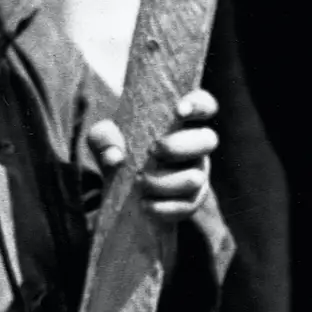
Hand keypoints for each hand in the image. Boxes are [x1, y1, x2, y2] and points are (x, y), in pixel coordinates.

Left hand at [87, 90, 218, 221]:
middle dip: (179, 146)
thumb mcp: (103, 139)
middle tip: (152, 150)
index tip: (179, 110)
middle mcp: (196, 145)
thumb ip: (103, 137)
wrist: (120, 187)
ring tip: (140, 181)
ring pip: (196, 177)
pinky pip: (189, 205)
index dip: (198, 104)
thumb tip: (115, 155)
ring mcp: (198, 172)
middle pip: (208, 140)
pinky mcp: (192, 199)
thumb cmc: (119, 149)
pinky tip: (145, 204)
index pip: (204, 104)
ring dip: (166, 182)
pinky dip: (165, 207)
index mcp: (181, 121)